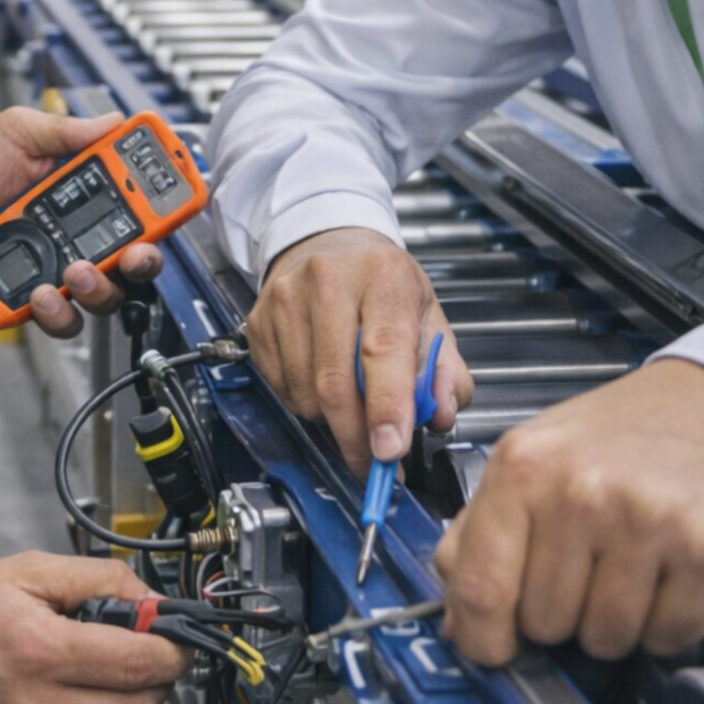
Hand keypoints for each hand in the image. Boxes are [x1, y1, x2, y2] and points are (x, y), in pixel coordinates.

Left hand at [0, 109, 163, 337]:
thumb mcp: (22, 130)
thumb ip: (66, 131)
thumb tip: (112, 122)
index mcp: (90, 193)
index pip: (143, 207)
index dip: (166, 211)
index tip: (172, 208)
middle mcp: (83, 235)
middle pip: (136, 261)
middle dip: (142, 261)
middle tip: (131, 254)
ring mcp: (60, 268)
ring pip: (104, 297)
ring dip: (99, 289)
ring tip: (74, 271)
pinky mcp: (33, 295)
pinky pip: (60, 319)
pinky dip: (56, 313)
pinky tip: (41, 293)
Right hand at [0, 551, 191, 703]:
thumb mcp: (29, 571)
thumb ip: (95, 579)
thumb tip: (147, 597)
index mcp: (42, 650)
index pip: (137, 661)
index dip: (174, 645)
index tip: (181, 629)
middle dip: (164, 673)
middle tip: (160, 642)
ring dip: (139, 694)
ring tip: (124, 657)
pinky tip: (97, 683)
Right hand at [246, 228, 472, 476]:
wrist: (328, 242)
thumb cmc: (381, 283)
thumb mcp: (429, 316)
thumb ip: (445, 371)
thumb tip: (439, 415)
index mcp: (382, 276)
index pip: (383, 349)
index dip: (386, 406)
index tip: (390, 451)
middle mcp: (327, 280)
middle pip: (335, 381)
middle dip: (356, 436)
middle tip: (375, 461)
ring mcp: (286, 298)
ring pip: (305, 393)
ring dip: (330, 420)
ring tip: (352, 402)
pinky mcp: (259, 319)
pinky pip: (281, 388)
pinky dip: (305, 404)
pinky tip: (322, 383)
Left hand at [435, 358, 703, 664]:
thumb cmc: (618, 434)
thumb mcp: (531, 458)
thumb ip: (480, 533)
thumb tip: (453, 619)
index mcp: (523, 465)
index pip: (481, 588)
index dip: (480, 637)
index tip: (490, 647)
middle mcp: (581, 490)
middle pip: (544, 623)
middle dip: (558, 612)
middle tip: (581, 567)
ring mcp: (647, 519)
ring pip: (605, 639)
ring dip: (612, 621)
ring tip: (625, 564)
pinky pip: (668, 637)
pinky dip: (665, 624)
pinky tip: (666, 574)